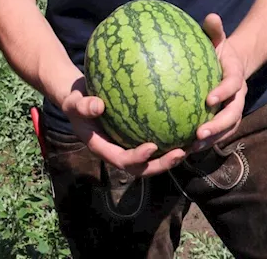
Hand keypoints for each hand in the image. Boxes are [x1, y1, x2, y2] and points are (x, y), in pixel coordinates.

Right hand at [61, 77, 186, 176]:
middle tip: (181, 153)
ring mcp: (130, 146)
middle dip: (163, 164)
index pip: (122, 160)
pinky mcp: (138, 137)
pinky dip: (173, 139)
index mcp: (104, 148)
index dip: (137, 158)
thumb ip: (83, 106)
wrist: (81, 98)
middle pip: (144, 167)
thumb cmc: (76, 99)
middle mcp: (119, 152)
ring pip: (154, 159)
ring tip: (193, 145)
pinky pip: (158, 142)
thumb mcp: (73, 101)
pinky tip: (190, 127)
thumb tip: (97, 106)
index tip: (151, 146)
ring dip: (173, 156)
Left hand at [188, 13, 246, 153]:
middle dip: (218, 126)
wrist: (234, 64)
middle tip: (199, 133)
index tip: (209, 99)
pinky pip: (218, 134)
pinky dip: (206, 142)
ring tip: (193, 148)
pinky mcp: (226, 119)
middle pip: (233, 115)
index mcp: (235, 76)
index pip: (232, 85)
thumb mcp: (218, 38)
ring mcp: (233, 110)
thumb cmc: (219, 50)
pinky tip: (186, 149)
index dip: (223, 92)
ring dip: (212, 140)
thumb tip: (211, 16)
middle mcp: (238, 96)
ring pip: (227, 129)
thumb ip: (215, 30)